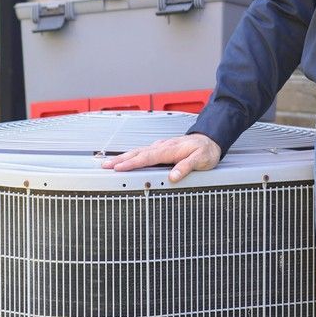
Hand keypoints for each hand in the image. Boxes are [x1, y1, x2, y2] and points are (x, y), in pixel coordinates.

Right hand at [101, 133, 220, 182]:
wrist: (211, 139)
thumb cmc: (206, 151)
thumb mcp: (201, 160)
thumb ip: (186, 167)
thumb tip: (173, 177)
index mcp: (170, 150)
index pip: (147, 157)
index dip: (132, 163)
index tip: (118, 168)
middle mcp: (163, 146)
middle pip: (137, 153)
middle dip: (120, 159)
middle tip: (104, 166)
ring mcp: (161, 147)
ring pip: (139, 152)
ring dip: (123, 157)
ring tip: (110, 163)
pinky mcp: (162, 148)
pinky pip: (144, 152)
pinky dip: (133, 155)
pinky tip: (127, 159)